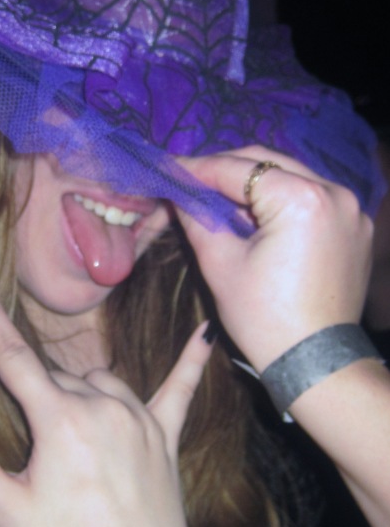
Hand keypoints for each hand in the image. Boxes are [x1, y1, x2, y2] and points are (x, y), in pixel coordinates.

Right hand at [0, 278, 212, 526]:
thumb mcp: (7, 510)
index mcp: (60, 422)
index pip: (14, 358)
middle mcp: (103, 409)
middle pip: (57, 378)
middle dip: (37, 395)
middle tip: (33, 449)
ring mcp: (139, 422)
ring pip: (100, 382)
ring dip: (80, 393)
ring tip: (71, 439)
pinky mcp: (165, 440)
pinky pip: (180, 391)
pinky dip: (192, 363)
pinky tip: (207, 333)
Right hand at [176, 147, 373, 370]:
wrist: (314, 362)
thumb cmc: (264, 319)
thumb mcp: (220, 264)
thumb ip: (196, 217)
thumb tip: (177, 191)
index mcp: (301, 199)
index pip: (238, 169)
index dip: (198, 168)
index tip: (171, 169)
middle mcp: (334, 194)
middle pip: (268, 163)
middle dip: (227, 170)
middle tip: (191, 181)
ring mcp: (351, 210)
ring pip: (291, 177)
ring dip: (255, 184)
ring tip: (221, 199)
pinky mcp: (355, 227)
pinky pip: (313, 198)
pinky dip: (283, 201)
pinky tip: (258, 217)